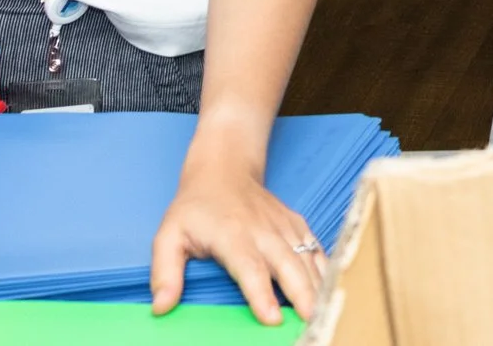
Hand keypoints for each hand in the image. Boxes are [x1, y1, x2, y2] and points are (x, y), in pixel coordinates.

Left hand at [151, 152, 322, 325]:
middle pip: (289, 266)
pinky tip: (330, 290)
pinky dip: (326, 269)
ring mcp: (284, 227)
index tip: (272, 319)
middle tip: (312, 322)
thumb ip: (165, 272)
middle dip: (303, 296)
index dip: (262, 295)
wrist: (225, 169)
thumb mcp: (168, 235)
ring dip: (319, 287)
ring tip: (325, 314)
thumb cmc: (195, 208)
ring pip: (308, 259)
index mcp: (233, 235)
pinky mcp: (297, 225)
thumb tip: (162, 307)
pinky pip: (316, 249)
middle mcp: (264, 231)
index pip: (251, 268)